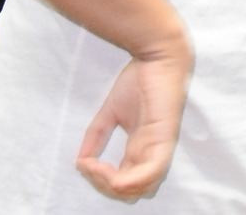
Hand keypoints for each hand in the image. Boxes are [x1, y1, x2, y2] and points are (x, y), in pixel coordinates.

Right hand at [76, 40, 193, 200]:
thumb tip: (80, 162)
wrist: (158, 55)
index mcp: (142, 148)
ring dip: (114, 186)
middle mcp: (152, 152)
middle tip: (90, 169)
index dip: (102, 181)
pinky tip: (112, 174)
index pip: (125, 181)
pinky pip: (152, 172)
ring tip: (96, 169)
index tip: (84, 164)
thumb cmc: (140, 78)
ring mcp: (160, 146)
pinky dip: (131, 182)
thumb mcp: (111, 112)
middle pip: (133, 191)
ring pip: (142, 188)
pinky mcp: (165, 138)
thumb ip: (96, 136)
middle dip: (106, 188)